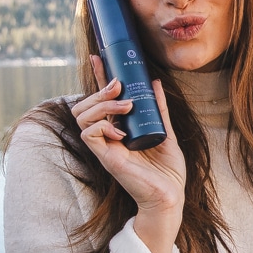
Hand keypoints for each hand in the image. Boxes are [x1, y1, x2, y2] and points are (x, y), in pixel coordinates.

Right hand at [70, 55, 186, 252]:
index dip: (97, 76)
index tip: (99, 56)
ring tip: (126, 106)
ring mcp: (105, 146)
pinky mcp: (106, 158)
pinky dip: (102, 126)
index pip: (101, 99)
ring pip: (82, 116)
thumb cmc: (167, 171)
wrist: (170, 196)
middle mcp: (108, 135)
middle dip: (98, 89)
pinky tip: (121, 130)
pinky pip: (89, 134)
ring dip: (102, 105)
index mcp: (119, 128)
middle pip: (84, 104)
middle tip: (118, 86)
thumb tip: (155, 82)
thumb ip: (159, 110)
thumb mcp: (166, 132)